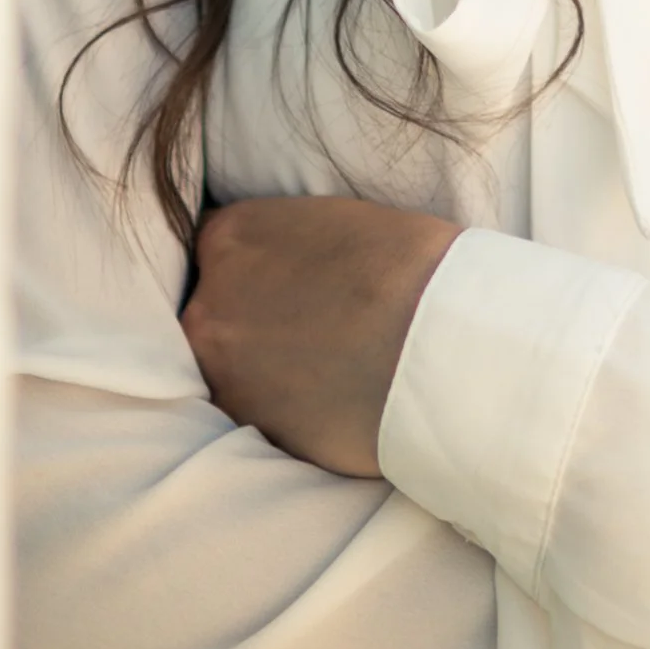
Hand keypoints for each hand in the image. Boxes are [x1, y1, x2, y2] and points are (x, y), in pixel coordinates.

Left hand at [182, 195, 460, 478]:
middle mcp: (209, 303)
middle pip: (213, 312)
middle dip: (251, 320)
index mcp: (231, 237)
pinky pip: (257, 413)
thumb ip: (289, 244)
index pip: (216, 250)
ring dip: (264, 370)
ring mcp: (221, 371)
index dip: (253, 268)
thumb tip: (287, 268)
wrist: (441, 342)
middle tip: (309, 328)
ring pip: (230, 368)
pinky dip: (286, 410)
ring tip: (326, 368)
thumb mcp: (337, 222)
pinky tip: (333, 399)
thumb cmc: (410, 266)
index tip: (284, 283)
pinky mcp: (249, 426)